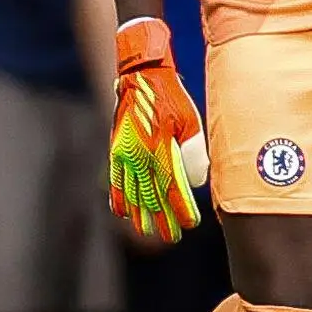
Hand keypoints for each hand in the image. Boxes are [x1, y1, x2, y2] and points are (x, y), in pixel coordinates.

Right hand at [109, 19, 208, 243]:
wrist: (142, 75)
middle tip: (170, 236)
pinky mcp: (117, 149)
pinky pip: (116, 179)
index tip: (190, 223)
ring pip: (132, 192)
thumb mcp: (190, 122)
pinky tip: (122, 212)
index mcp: (162, 149)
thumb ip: (193, 153)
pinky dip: (119, 198)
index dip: (181, 209)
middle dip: (161, 219)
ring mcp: (126, 154)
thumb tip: (195, 182)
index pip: (173, 189)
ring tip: (148, 231)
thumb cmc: (173, 98)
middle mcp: (142, 155)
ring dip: (141, 214)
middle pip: (151, 196)